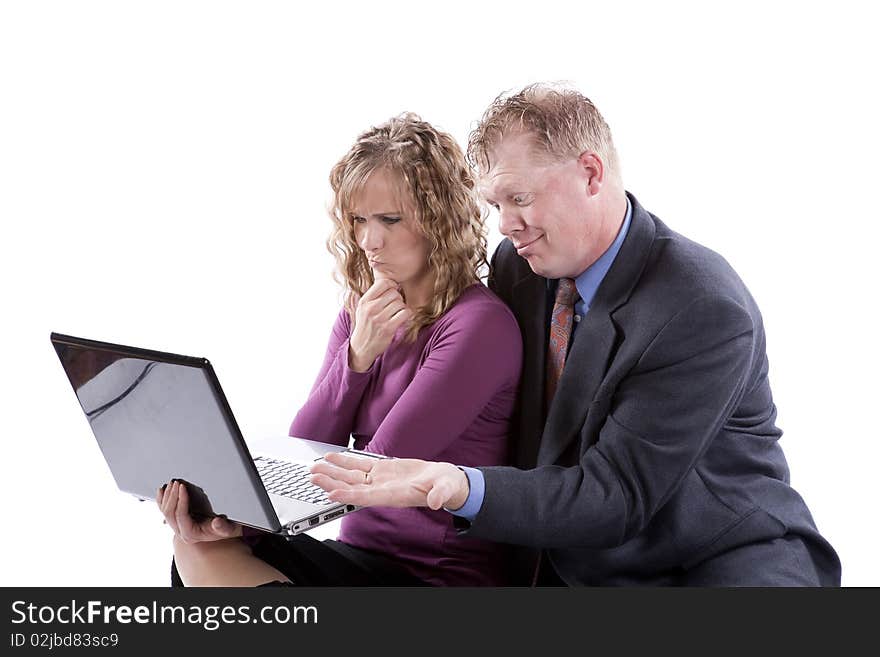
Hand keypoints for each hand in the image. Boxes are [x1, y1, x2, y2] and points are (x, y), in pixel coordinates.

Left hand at [157, 480, 242, 543]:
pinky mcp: (177, 520)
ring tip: (172, 483)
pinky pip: (164, 510)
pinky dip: (162, 499)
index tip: (183, 487)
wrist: (225, 531)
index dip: (181, 500)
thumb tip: (217, 523)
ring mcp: (177, 526)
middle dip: (172, 496)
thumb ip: (224, 527)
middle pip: (169, 513)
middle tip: (177, 483)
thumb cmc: (227, 529)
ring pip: (165, 511)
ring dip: (167, 496)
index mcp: (191, 534)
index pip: (181, 516)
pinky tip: (162, 490)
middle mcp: (181, 531)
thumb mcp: (229, 528)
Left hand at [310, 453, 469, 510]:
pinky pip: (360, 465)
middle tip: (313, 477)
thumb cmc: (446, 486)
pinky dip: (346, 461)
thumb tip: (437, 502)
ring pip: (352, 476)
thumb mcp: (445, 489)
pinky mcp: (383, 469)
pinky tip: (332, 457)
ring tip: (315, 467)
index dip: (349, 495)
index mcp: (396, 495)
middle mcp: (384, 489)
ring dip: (334, 472)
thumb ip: (440, 495)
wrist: (446, 482)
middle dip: (332, 482)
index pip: (368, 497)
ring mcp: (381, 479)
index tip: (331, 493)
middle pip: (353, 487)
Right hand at [348, 278, 412, 371]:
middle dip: (398, 297)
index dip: (392, 285)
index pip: (383, 283)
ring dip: (402, 307)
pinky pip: (405, 313)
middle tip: (396, 305)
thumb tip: (392, 282)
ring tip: (397, 312)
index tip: (393, 291)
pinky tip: (402, 318)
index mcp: (364, 301)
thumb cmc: (365, 325)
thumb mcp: (363, 308)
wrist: (361, 347)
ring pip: (400, 303)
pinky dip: (407, 314)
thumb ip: (374, 295)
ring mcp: (379, 319)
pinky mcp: (388, 328)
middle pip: (394, 293)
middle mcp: (370, 308)